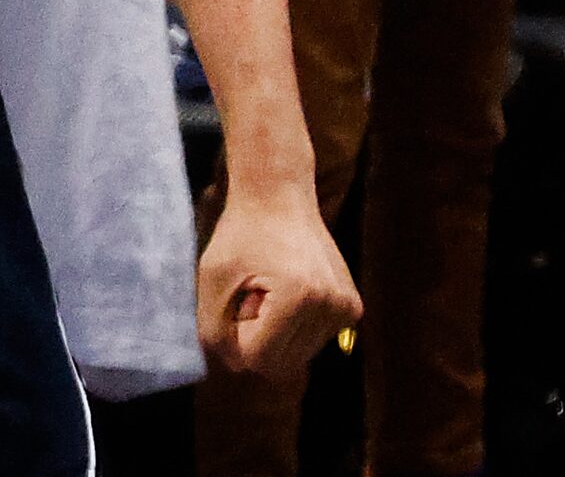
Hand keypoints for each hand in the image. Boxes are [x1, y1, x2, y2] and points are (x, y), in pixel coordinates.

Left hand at [196, 187, 360, 375]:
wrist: (279, 195)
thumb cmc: (240, 233)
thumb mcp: (212, 278)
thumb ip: (214, 330)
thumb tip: (234, 369)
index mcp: (299, 297)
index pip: (258, 360)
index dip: (237, 338)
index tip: (236, 301)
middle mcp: (332, 306)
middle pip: (281, 365)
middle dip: (257, 339)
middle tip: (251, 295)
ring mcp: (347, 308)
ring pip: (298, 357)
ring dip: (275, 334)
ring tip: (269, 291)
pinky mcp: (352, 309)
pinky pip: (313, 341)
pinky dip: (294, 326)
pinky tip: (287, 290)